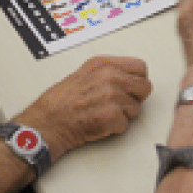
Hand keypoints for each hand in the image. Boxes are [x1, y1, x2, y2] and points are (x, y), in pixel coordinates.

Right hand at [17, 55, 150, 160]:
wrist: (48, 122)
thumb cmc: (61, 101)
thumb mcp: (84, 73)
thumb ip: (108, 72)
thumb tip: (128, 76)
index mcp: (103, 64)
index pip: (140, 67)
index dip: (138, 80)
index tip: (132, 87)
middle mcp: (110, 76)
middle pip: (144, 87)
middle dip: (135, 98)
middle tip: (120, 104)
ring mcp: (112, 95)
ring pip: (136, 108)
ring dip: (124, 115)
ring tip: (104, 114)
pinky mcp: (112, 115)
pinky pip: (126, 125)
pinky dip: (115, 128)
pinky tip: (100, 123)